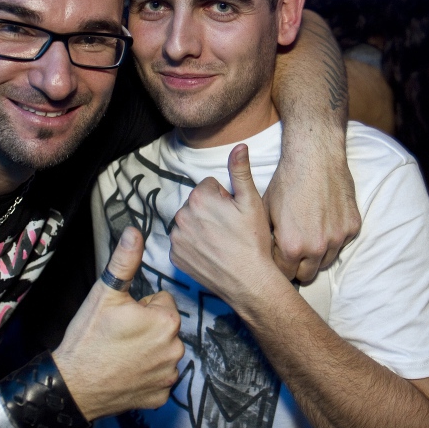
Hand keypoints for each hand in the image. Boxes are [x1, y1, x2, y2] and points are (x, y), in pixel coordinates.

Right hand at [54, 227, 184, 419]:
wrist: (73, 385)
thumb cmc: (89, 339)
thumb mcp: (105, 294)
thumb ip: (125, 261)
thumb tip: (134, 232)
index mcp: (166, 320)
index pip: (162, 301)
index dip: (140, 306)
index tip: (123, 317)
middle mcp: (175, 348)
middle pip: (164, 326)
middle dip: (147, 327)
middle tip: (120, 334)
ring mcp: (168, 374)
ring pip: (163, 350)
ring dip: (148, 350)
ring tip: (121, 353)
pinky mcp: (160, 395)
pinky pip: (159, 376)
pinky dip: (146, 374)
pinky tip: (127, 371)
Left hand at [169, 145, 280, 308]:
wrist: (249, 281)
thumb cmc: (253, 241)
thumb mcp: (251, 201)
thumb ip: (240, 170)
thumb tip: (239, 146)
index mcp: (200, 197)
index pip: (209, 186)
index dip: (225, 198)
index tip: (234, 214)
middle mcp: (182, 215)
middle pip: (197, 204)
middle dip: (211, 212)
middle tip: (230, 229)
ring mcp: (177, 238)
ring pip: (189, 223)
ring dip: (201, 228)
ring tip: (222, 242)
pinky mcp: (175, 257)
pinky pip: (182, 243)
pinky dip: (193, 246)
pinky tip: (211, 253)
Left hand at [263, 138, 359, 282]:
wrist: (314, 156)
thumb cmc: (286, 181)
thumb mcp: (265, 210)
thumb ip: (268, 238)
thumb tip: (265, 255)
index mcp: (291, 246)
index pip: (284, 274)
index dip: (279, 268)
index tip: (279, 261)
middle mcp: (316, 247)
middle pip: (307, 275)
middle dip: (299, 267)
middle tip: (294, 253)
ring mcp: (338, 238)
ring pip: (326, 262)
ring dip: (317, 254)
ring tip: (309, 236)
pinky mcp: (353, 227)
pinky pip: (342, 243)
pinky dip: (333, 237)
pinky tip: (325, 221)